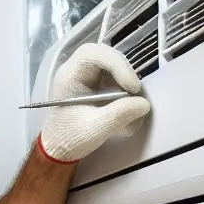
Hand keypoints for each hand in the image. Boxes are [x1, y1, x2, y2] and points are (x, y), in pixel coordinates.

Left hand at [38, 42, 150, 163]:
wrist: (60, 150)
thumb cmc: (70, 138)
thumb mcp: (94, 130)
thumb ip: (118, 115)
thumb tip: (143, 103)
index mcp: (69, 76)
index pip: (92, 54)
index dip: (116, 64)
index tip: (132, 87)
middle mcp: (77, 71)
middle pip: (105, 56)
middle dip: (124, 72)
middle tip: (135, 92)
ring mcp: (88, 77)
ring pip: (113, 67)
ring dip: (125, 83)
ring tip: (130, 105)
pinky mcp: (97, 85)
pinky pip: (115, 79)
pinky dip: (124, 92)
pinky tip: (125, 110)